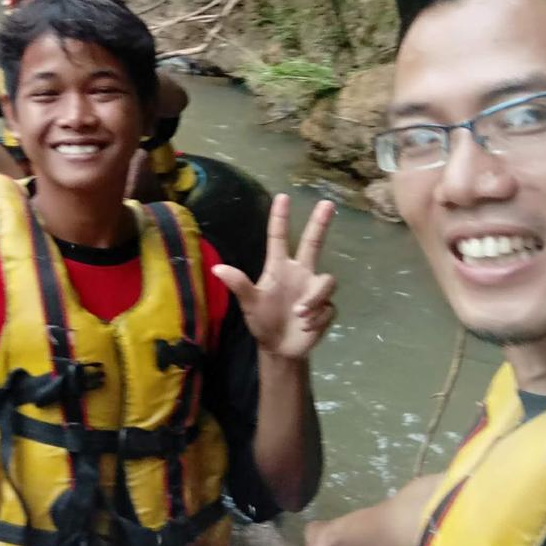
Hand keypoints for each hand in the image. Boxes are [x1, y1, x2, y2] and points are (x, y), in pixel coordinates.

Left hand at [213, 195, 336, 359]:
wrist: (279, 348)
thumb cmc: (261, 321)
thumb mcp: (249, 304)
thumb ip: (238, 285)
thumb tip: (217, 268)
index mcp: (279, 267)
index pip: (278, 238)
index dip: (280, 218)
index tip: (283, 197)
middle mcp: (299, 273)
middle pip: (313, 243)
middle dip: (320, 223)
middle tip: (327, 203)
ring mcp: (313, 289)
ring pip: (326, 281)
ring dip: (314, 299)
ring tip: (299, 315)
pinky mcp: (325, 308)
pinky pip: (328, 306)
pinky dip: (317, 318)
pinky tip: (306, 327)